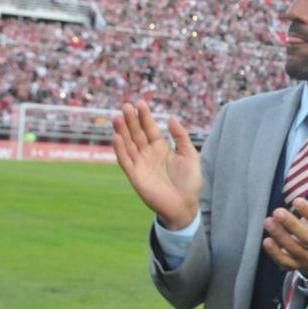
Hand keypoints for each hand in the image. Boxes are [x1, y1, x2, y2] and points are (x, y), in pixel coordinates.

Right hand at [111, 101, 200, 228]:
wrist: (185, 205)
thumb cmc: (190, 181)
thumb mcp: (190, 155)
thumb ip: (181, 137)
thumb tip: (172, 118)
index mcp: (161, 148)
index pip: (150, 129)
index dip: (144, 117)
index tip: (140, 103)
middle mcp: (148, 154)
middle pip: (137, 134)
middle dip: (131, 120)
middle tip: (126, 106)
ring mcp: (141, 165)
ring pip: (128, 145)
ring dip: (122, 132)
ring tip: (118, 117)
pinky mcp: (135, 176)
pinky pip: (126, 161)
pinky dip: (120, 150)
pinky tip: (117, 137)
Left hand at [263, 186, 307, 275]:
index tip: (296, 200)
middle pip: (306, 238)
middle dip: (291, 224)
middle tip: (277, 211)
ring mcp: (304, 258)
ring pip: (293, 249)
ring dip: (279, 235)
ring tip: (268, 221)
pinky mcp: (292, 266)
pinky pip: (283, 261)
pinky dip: (274, 252)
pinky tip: (266, 241)